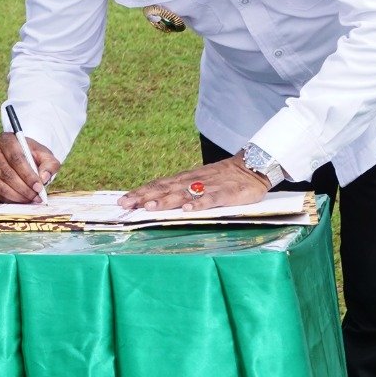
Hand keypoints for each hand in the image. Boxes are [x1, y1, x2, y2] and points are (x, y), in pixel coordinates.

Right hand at [0, 132, 59, 203]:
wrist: (23, 157)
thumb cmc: (34, 156)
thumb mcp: (46, 156)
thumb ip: (49, 165)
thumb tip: (43, 178)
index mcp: (6, 139)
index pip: (16, 158)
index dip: (28, 174)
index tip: (39, 186)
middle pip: (6, 172)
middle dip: (23, 188)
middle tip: (36, 196)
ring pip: (0, 184)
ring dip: (17, 195)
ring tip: (31, 199)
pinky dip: (10, 198)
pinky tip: (22, 199)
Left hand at [119, 155, 269, 212]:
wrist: (252, 167)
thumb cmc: (222, 178)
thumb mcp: (198, 182)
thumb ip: (180, 191)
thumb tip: (157, 201)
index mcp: (184, 179)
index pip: (158, 184)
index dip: (141, 192)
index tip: (123, 200)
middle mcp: (193, 181)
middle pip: (165, 188)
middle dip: (145, 196)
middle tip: (127, 204)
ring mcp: (209, 186)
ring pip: (184, 193)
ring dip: (166, 200)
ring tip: (150, 207)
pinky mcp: (227, 193)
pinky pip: (212, 199)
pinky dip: (199, 203)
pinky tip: (188, 209)